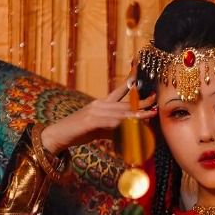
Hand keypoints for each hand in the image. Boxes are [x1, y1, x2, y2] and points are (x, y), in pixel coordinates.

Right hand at [40, 80, 156, 154]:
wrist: (58, 135)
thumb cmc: (79, 133)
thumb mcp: (100, 130)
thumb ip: (114, 129)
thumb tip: (129, 132)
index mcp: (101, 104)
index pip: (120, 91)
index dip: (132, 84)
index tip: (145, 79)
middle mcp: (99, 104)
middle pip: (124, 102)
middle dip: (141, 102)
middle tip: (155, 100)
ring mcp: (94, 111)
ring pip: (119, 112)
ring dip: (135, 114)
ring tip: (149, 114)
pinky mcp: (90, 120)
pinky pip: (110, 121)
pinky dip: (122, 123)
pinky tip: (131, 125)